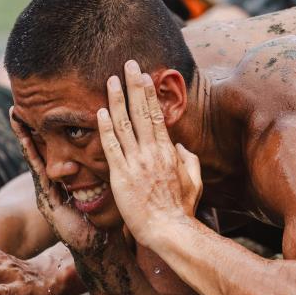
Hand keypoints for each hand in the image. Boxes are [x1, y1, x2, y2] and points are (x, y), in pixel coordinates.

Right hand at [10, 109, 105, 254]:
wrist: (98, 246)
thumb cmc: (103, 221)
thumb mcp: (102, 193)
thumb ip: (100, 177)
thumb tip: (114, 155)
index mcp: (62, 183)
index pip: (52, 153)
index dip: (44, 134)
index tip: (39, 113)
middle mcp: (51, 185)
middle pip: (38, 151)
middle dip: (26, 131)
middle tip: (17, 107)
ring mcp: (46, 192)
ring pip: (34, 158)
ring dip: (24, 138)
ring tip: (15, 117)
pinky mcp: (47, 200)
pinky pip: (38, 173)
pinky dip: (32, 155)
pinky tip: (26, 141)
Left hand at [96, 60, 201, 244]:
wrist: (169, 230)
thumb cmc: (181, 210)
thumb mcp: (195, 182)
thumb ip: (190, 161)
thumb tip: (182, 146)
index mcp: (169, 152)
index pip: (157, 116)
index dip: (149, 94)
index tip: (144, 77)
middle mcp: (152, 152)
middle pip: (141, 112)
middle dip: (134, 86)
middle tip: (128, 64)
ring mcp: (136, 163)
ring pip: (124, 124)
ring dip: (117, 100)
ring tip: (111, 80)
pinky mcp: (121, 176)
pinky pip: (111, 147)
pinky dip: (105, 128)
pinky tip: (100, 112)